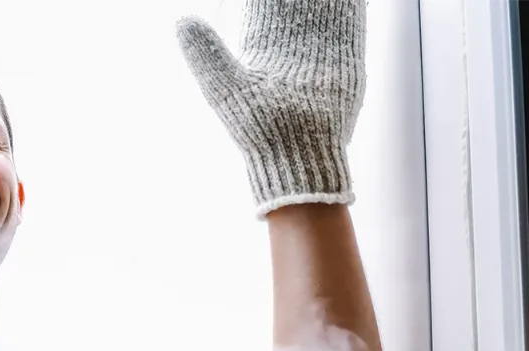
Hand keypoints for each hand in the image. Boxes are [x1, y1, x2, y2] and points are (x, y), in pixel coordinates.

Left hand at [175, 0, 366, 217]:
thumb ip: (206, 54)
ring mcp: (320, 56)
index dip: (264, 0)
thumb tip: (182, 20)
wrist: (299, 155)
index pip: (262, 8)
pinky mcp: (346, 62)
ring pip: (321, 12)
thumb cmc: (259, 130)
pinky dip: (347, 6)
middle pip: (293, 7)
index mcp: (260, 52)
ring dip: (320, 1)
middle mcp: (290, 51)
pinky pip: (348, 23)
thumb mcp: (225, 87)